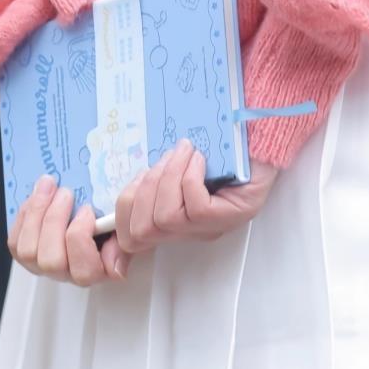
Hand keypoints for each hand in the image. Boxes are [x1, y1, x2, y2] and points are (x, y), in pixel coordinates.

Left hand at [9, 176, 130, 285]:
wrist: (92, 206)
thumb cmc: (111, 218)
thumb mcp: (125, 226)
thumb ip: (124, 241)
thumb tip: (114, 264)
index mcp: (97, 271)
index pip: (84, 271)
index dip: (80, 238)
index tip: (87, 209)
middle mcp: (69, 274)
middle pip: (52, 261)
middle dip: (55, 221)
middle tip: (65, 192)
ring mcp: (46, 267)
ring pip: (29, 252)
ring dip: (36, 214)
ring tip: (48, 187)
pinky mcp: (28, 255)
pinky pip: (15, 243)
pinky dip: (23, 217)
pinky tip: (36, 198)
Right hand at [113, 139, 277, 258]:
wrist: (260, 125)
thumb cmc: (216, 138)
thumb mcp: (171, 158)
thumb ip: (148, 172)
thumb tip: (114, 181)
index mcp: (172, 221)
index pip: (131, 243)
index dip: (116, 227)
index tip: (107, 204)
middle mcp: (189, 231)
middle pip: (140, 234)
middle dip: (141, 192)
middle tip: (161, 162)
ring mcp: (211, 227)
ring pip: (164, 219)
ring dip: (167, 178)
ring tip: (185, 153)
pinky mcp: (232, 216)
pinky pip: (193, 206)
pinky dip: (189, 176)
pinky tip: (199, 157)